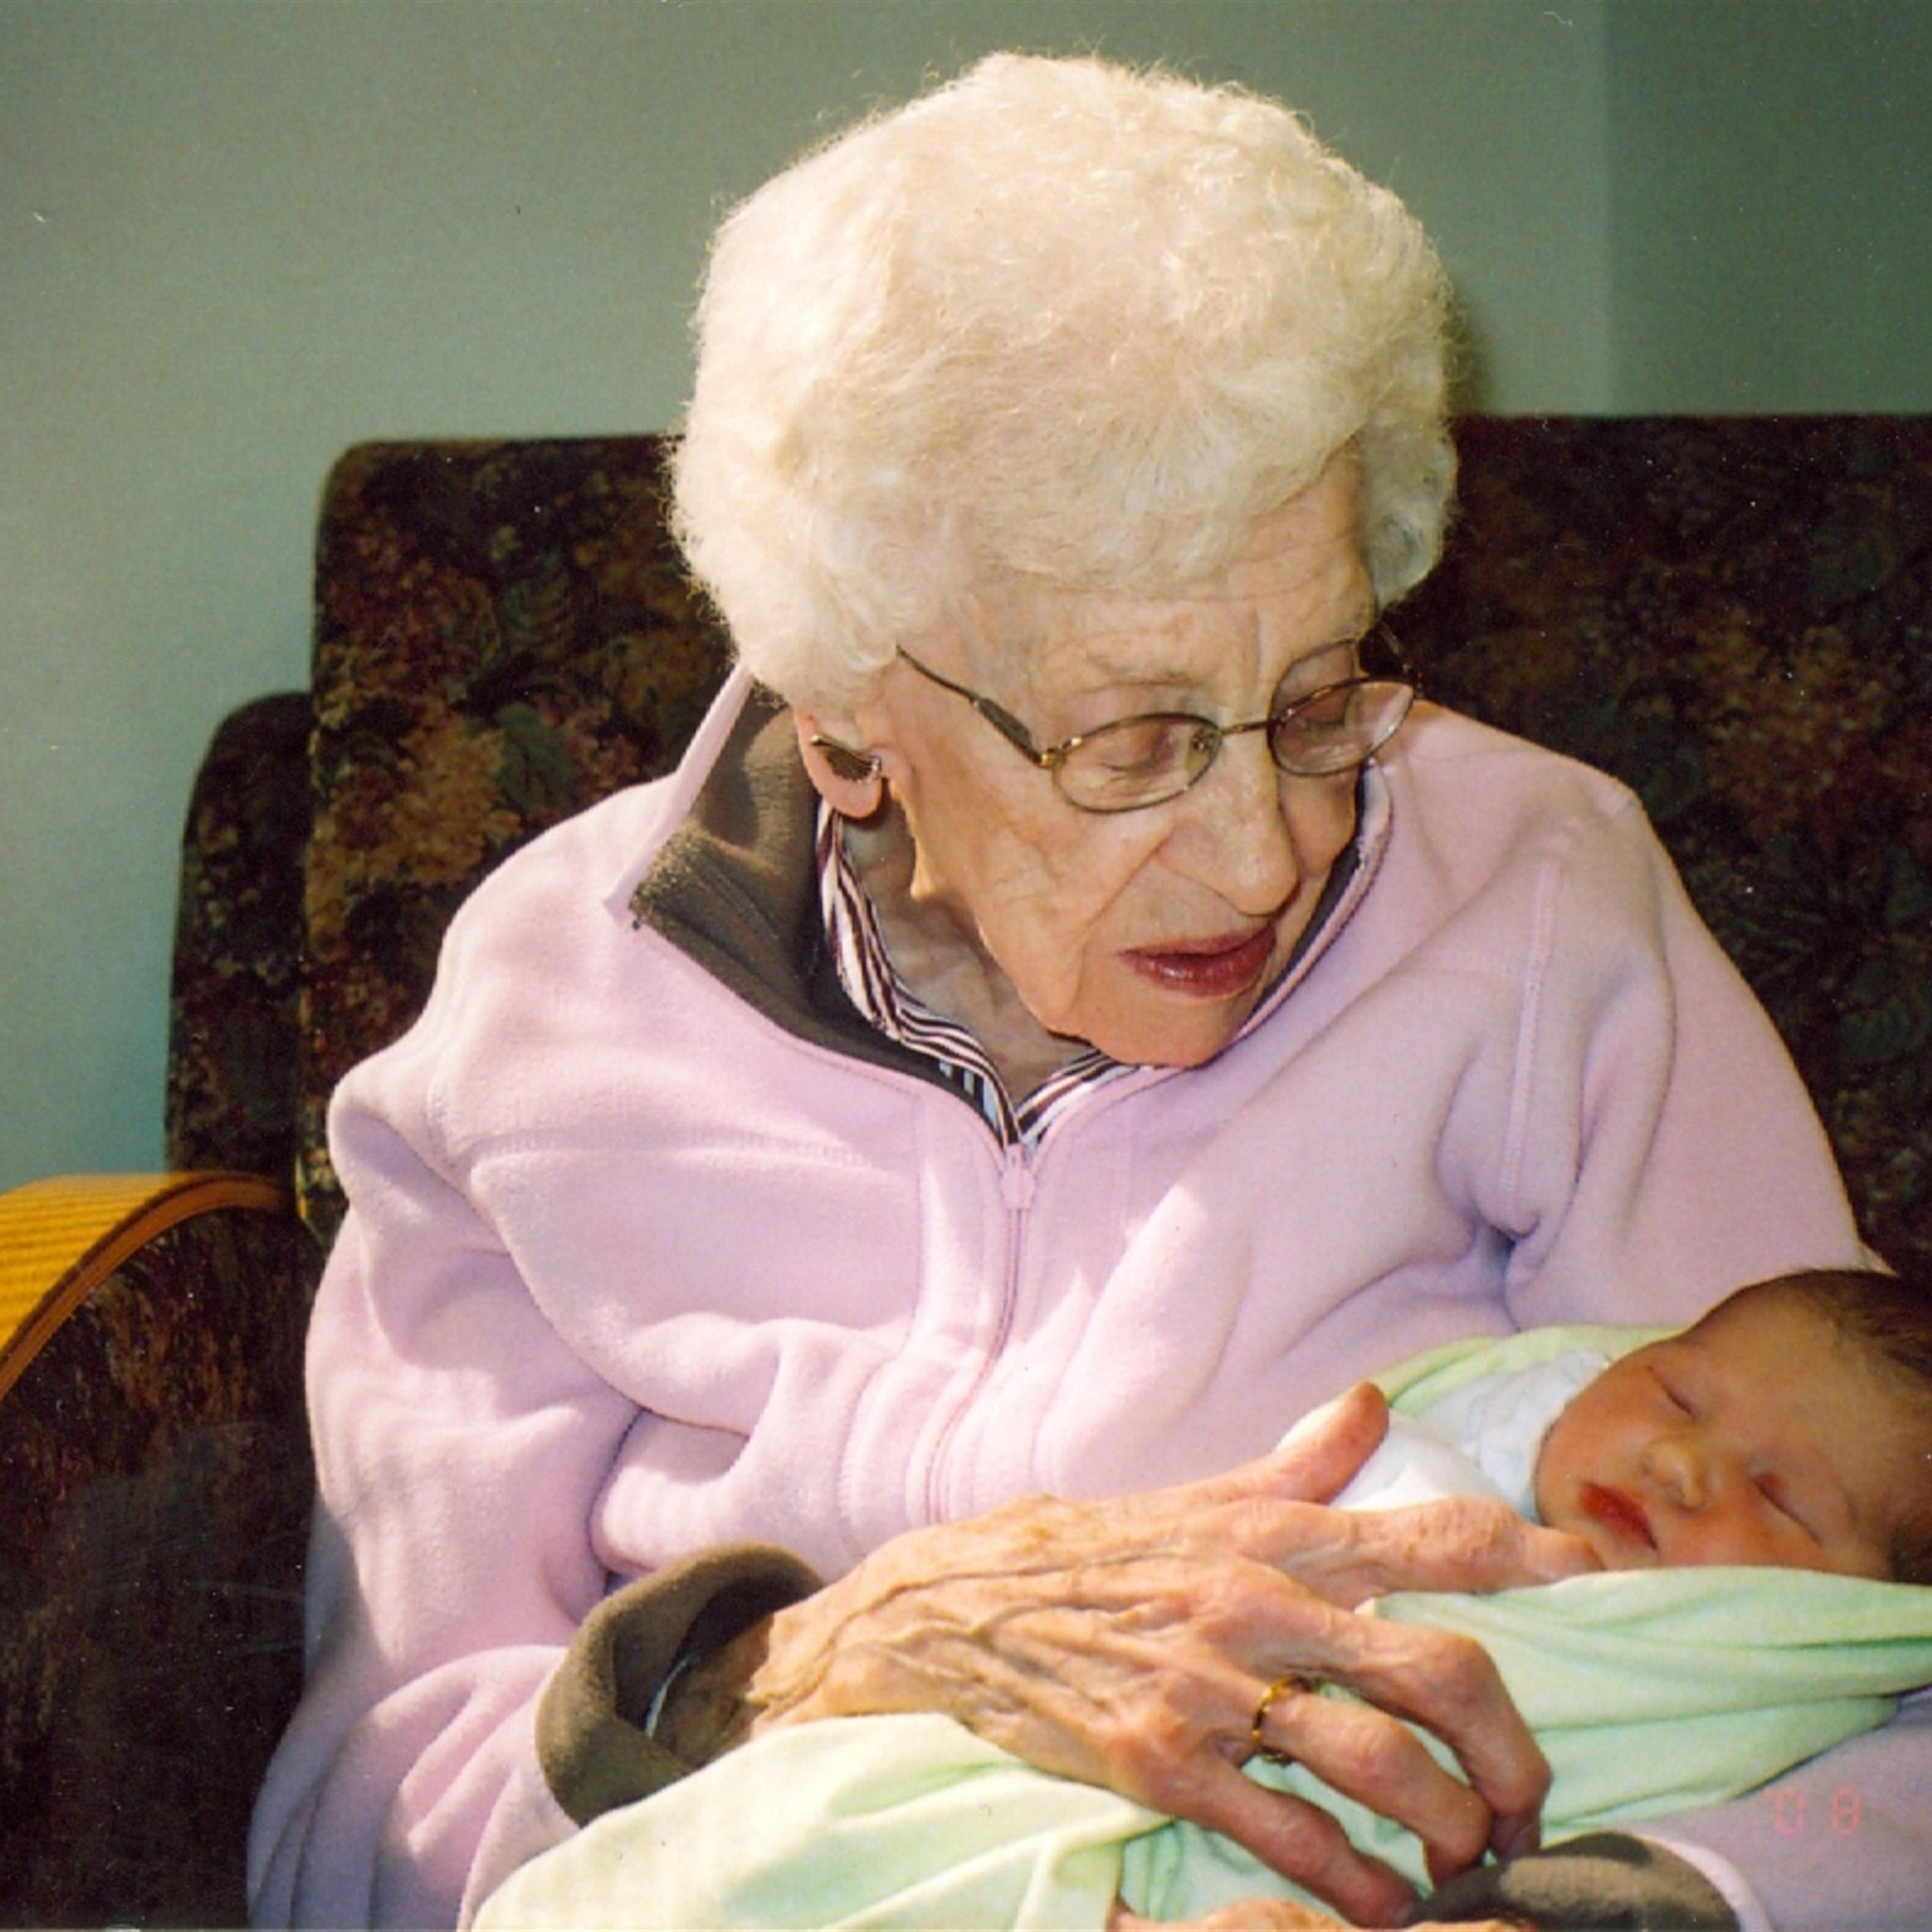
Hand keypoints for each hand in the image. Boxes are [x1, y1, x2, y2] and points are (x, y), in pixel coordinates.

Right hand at [734, 1384, 1598, 1927]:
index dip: (1536, 1556)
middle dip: (1513, 1746)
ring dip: (1449, 1831)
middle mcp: (1258, 1602)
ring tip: (1466, 1862)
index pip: (1437, 1535)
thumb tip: (1373, 1403)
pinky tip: (1382, 1906)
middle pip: (1440, 1667)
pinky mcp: (1162, 1763)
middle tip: (1529, 1796)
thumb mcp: (1198, 1499)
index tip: (1601, 1582)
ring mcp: (1210, 1687)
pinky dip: (1358, 1885)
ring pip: (1382, 1767)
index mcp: (1276, 1533)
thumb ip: (1299, 1464)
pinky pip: (1293, 1837)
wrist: (958, 1609)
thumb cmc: (1097, 1554)